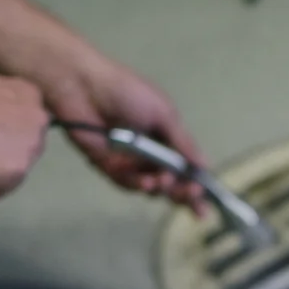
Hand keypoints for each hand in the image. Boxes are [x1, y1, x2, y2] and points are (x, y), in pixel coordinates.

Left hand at [42, 58, 207, 216]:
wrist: (83, 86)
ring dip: (160, 188)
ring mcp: (129, 160)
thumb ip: (183, 143)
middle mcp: (149, 151)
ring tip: (163, 182)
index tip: (204, 201)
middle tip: (188, 193)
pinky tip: (146, 183)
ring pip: (150, 187)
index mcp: (166, 136)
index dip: (196, 184)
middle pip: (170, 181)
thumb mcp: (164, 113)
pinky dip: (138, 185)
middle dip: (182, 192)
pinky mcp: (108, 166)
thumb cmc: (126, 92)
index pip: (185, 165)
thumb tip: (205, 166)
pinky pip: (126, 184)